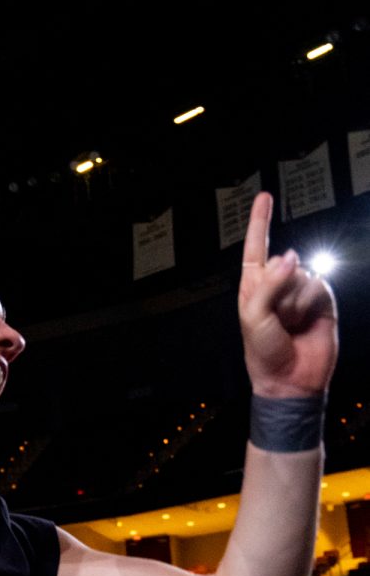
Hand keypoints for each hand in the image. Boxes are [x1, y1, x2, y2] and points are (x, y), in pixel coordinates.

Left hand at [238, 193, 336, 397]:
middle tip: (276, 321)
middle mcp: (277, 285)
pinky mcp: (321, 299)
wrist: (291, 379)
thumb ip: (268, 283)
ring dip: (294, 302)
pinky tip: (306, 322)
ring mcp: (300, 291)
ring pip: (301, 275)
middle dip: (278, 289)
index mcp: (254, 287)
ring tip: (290, 325)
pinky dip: (310, 303)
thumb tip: (291, 256)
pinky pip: (317, 285)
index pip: (256, 248)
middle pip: (282, 262)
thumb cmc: (263, 351)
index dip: (260, 221)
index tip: (264, 196)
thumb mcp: (253, 317)